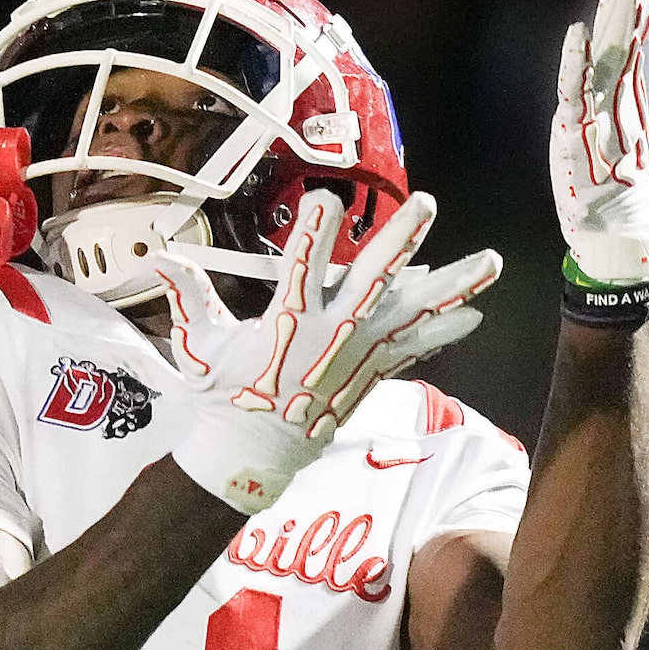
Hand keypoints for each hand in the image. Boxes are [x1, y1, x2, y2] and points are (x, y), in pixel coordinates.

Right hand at [157, 190, 499, 512]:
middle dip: (399, 240)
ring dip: (452, 287)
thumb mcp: (199, 344)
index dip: (312, 232)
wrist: (251, 451)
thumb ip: (188, 295)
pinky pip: (413, 349)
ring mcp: (357, 356)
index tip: (324, 198)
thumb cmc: (223, 395)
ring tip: (489, 261)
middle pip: (372, 280)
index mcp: (286, 323)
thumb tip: (159, 257)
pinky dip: (443, 332)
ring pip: (411, 314)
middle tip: (424, 205)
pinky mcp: (369, 374)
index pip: (301, 268)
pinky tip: (474, 314)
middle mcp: (331, 336)